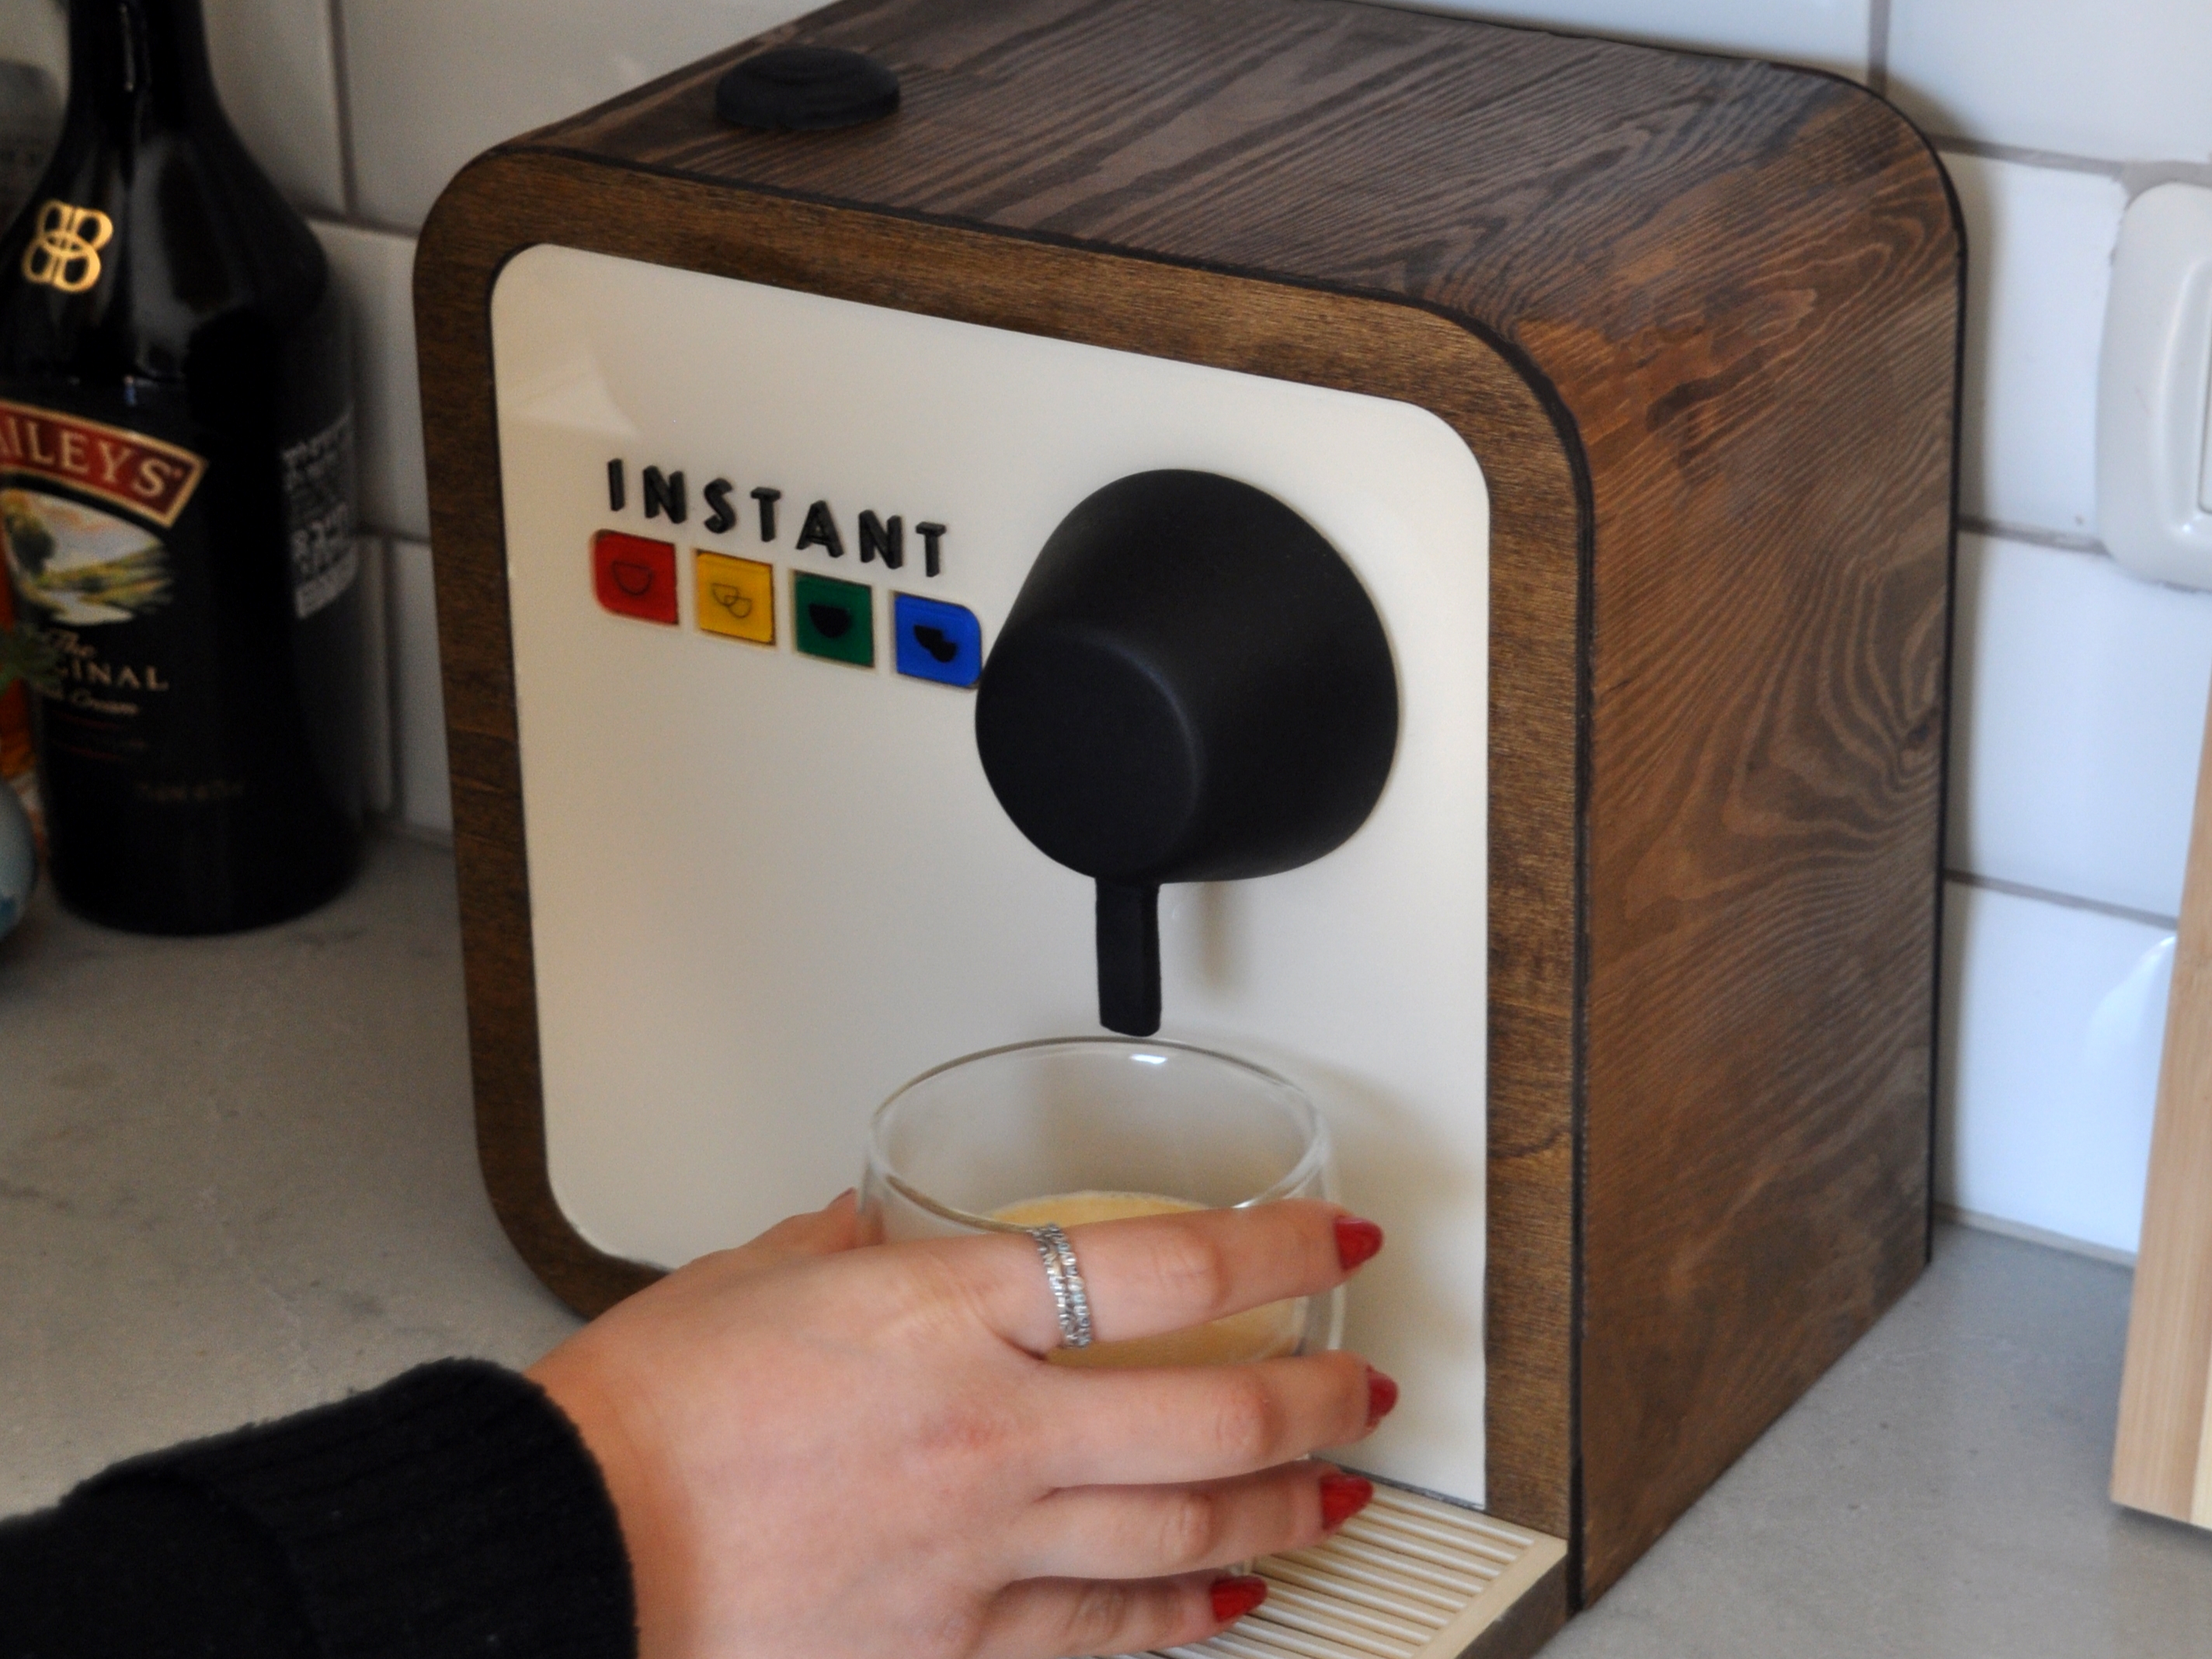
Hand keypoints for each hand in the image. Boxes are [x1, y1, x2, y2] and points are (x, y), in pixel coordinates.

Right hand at [529, 1193, 1392, 1658]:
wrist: (559, 1555)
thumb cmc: (638, 1417)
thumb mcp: (748, 1279)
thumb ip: (842, 1250)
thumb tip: (880, 1235)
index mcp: (947, 1314)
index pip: (1169, 1265)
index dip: (1278, 1246)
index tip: (1333, 1240)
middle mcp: (991, 1430)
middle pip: (1215, 1414)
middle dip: (1319, 1399)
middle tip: (1367, 1390)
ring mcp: (981, 1550)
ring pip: (1186, 1534)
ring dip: (1283, 1514)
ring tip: (1336, 1498)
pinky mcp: (953, 1647)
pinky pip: (1105, 1639)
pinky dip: (1182, 1622)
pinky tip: (1226, 1608)